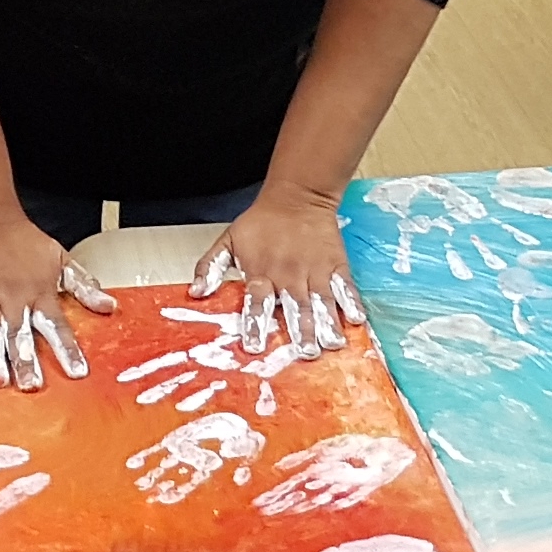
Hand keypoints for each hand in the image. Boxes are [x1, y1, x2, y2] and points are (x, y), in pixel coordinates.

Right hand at [0, 208, 116, 390]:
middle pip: (21, 334)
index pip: (57, 326)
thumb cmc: (21, 239)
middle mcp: (14, 297)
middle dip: (26, 361)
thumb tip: (109, 306)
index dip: (67, 349)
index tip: (76, 372)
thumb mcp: (60, 259)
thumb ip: (83, 286)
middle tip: (30, 385)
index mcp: (39, 292)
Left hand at [189, 185, 366, 359]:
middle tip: (305, 354)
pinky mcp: (336, 264)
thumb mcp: (227, 241)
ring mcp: (315, 270)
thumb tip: (195, 292)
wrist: (297, 197)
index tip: (254, 346)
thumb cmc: (260, 222)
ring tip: (332, 344)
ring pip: (322, 301)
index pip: (257, 303)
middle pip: (295, 307)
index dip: (255, 324)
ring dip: (328, 324)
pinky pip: (345, 287)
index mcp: (261, 272)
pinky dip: (351, 302)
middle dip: (301, 332)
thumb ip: (210, 267)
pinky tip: (356, 319)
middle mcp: (289, 275)